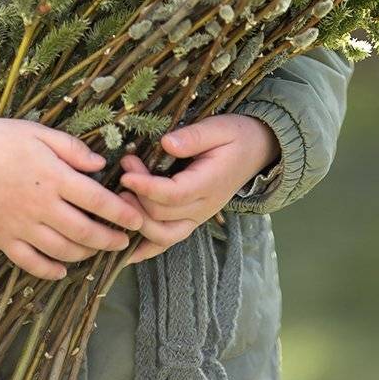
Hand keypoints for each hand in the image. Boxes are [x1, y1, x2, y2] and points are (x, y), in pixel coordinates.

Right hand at [0, 114, 144, 280]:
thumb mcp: (37, 132)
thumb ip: (71, 148)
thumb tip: (101, 164)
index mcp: (52, 176)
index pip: (97, 200)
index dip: (121, 213)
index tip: (137, 220)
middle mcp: (40, 206)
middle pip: (84, 232)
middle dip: (110, 240)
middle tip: (124, 242)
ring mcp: (20, 226)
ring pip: (63, 251)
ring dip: (86, 255)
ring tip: (97, 250)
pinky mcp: (2, 239)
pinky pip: (31, 263)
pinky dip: (51, 270)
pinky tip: (63, 269)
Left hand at [114, 114, 280, 265]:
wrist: (256, 152)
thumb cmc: (236, 137)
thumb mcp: (219, 128)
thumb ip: (194, 137)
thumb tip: (166, 143)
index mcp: (209, 184)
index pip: (174, 194)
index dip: (147, 187)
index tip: (126, 173)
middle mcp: (203, 208)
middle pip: (163, 216)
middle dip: (137, 194)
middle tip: (124, 168)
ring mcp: (197, 218)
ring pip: (163, 236)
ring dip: (137, 221)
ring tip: (121, 196)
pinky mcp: (190, 220)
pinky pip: (167, 242)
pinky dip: (144, 248)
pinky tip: (124, 251)